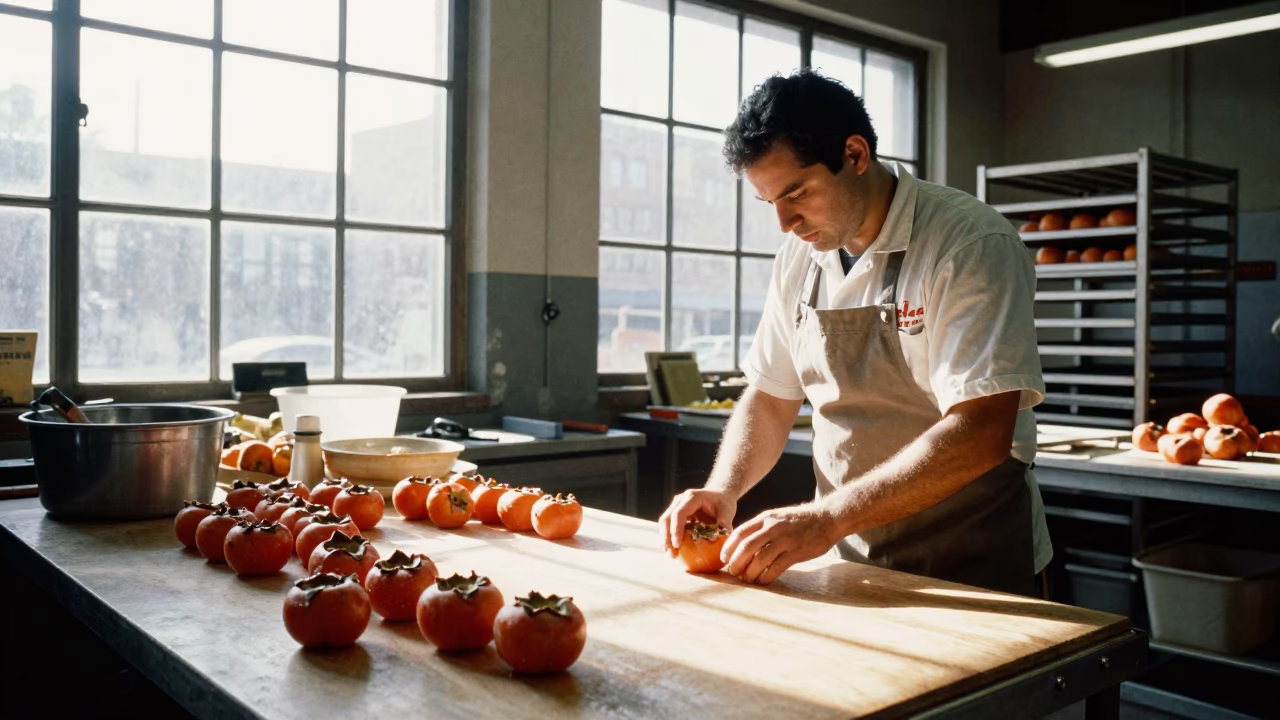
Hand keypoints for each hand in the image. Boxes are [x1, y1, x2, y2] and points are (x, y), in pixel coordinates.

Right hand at [658, 489, 736, 555]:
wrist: (719, 495)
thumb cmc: (723, 502)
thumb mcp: (727, 511)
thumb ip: (725, 522)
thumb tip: (723, 536)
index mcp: (692, 497)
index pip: (679, 513)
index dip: (676, 529)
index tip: (677, 545)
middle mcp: (680, 500)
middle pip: (667, 518)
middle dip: (666, 537)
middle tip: (671, 554)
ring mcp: (676, 506)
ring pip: (664, 523)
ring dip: (665, 540)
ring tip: (671, 555)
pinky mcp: (675, 514)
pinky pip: (668, 526)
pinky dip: (669, 538)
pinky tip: (673, 551)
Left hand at [722, 503, 840, 584]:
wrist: (827, 518)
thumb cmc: (799, 521)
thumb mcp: (777, 517)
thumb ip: (761, 528)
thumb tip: (741, 545)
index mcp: (766, 518)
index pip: (740, 532)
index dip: (728, 547)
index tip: (723, 559)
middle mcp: (773, 527)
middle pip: (746, 547)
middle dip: (736, 562)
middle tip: (733, 572)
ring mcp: (785, 540)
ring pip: (760, 559)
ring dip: (750, 572)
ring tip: (747, 579)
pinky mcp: (797, 552)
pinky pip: (776, 568)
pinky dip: (766, 577)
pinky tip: (763, 581)